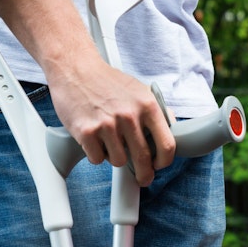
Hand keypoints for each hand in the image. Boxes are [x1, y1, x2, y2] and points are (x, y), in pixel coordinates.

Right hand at [47, 57, 174, 184]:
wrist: (75, 69)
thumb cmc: (107, 81)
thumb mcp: (140, 90)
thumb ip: (156, 111)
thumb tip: (172, 129)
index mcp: (147, 105)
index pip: (167, 145)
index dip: (164, 162)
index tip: (159, 166)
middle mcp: (129, 116)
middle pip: (143, 159)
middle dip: (144, 174)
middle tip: (142, 177)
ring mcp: (107, 125)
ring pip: (119, 161)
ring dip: (115, 157)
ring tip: (109, 141)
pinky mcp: (86, 132)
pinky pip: (97, 159)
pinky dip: (96, 154)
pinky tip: (95, 140)